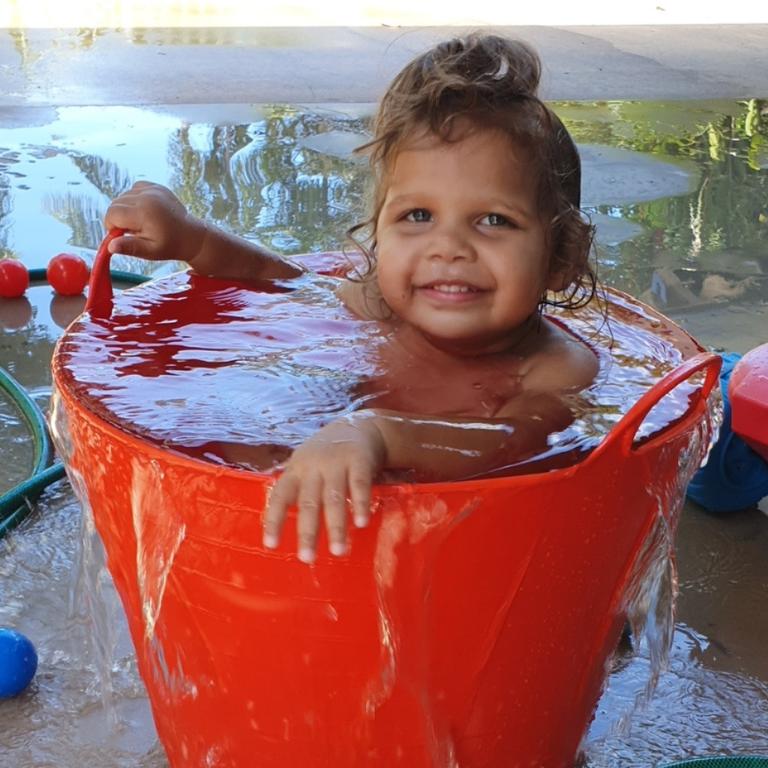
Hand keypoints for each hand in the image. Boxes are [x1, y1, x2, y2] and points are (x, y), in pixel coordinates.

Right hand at [103, 181, 206, 263]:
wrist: (191, 235)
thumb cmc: (171, 245)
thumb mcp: (150, 251)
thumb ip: (130, 247)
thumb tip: (110, 246)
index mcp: (143, 213)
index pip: (112, 214)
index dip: (112, 227)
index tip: (122, 235)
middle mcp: (147, 197)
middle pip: (115, 204)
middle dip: (117, 218)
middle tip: (132, 231)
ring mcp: (152, 189)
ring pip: (123, 196)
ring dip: (125, 209)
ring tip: (140, 222)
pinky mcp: (156, 187)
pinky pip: (134, 189)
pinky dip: (134, 199)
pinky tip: (144, 211)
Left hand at [263, 415, 385, 563]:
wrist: (357, 426)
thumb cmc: (325, 455)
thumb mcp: (304, 465)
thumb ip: (295, 490)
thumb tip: (276, 524)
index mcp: (296, 470)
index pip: (280, 496)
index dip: (274, 520)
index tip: (270, 546)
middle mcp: (313, 467)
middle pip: (308, 502)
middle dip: (307, 532)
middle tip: (307, 559)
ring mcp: (337, 463)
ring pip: (333, 498)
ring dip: (335, 526)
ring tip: (337, 551)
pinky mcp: (359, 461)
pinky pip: (359, 485)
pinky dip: (359, 504)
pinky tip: (361, 523)